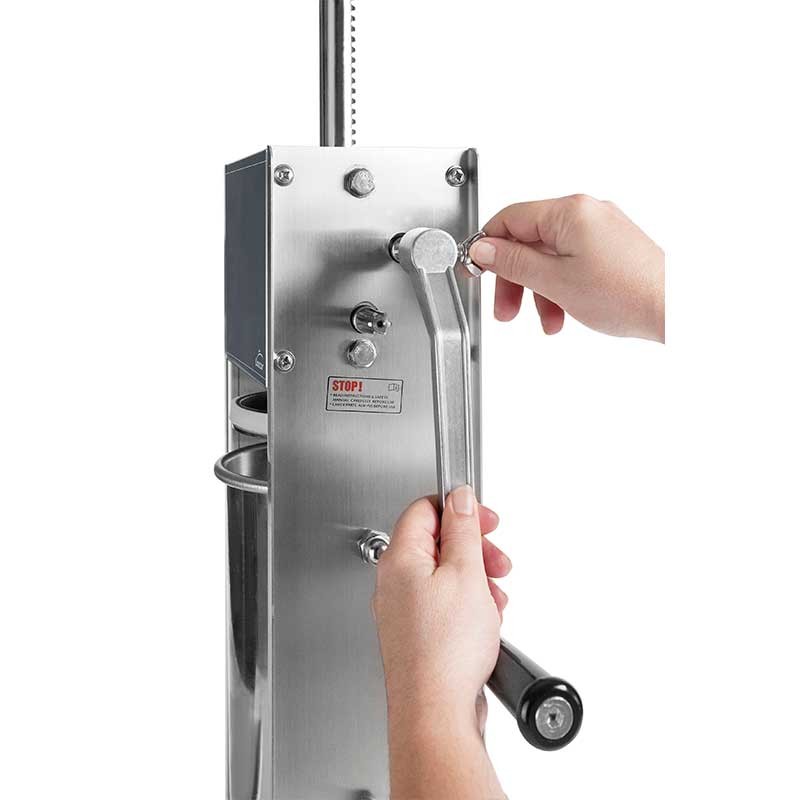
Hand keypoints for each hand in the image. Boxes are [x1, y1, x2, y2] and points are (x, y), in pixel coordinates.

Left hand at [373, 486, 509, 798]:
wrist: (437, 712)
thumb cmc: (444, 652)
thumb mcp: (465, 574)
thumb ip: (463, 530)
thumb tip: (459, 499)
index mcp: (399, 560)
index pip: (423, 510)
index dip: (457, 508)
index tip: (483, 518)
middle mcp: (395, 583)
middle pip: (436, 543)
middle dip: (473, 548)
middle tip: (495, 559)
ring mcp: (405, 611)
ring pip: (445, 575)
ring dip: (476, 579)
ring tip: (494, 597)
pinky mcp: (418, 635)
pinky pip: (445, 605)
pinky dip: (469, 605)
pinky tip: (486, 620)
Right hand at [470, 195, 664, 341]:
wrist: (677, 309)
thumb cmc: (628, 292)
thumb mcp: (555, 281)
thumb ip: (514, 263)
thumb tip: (485, 250)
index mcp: (570, 211)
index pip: (509, 219)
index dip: (488, 248)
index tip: (477, 272)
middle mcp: (586, 213)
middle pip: (529, 241)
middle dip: (514, 279)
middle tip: (505, 308)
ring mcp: (601, 230)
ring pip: (550, 257)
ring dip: (538, 291)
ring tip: (545, 320)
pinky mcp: (612, 248)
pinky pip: (571, 263)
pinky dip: (560, 288)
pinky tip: (564, 313)